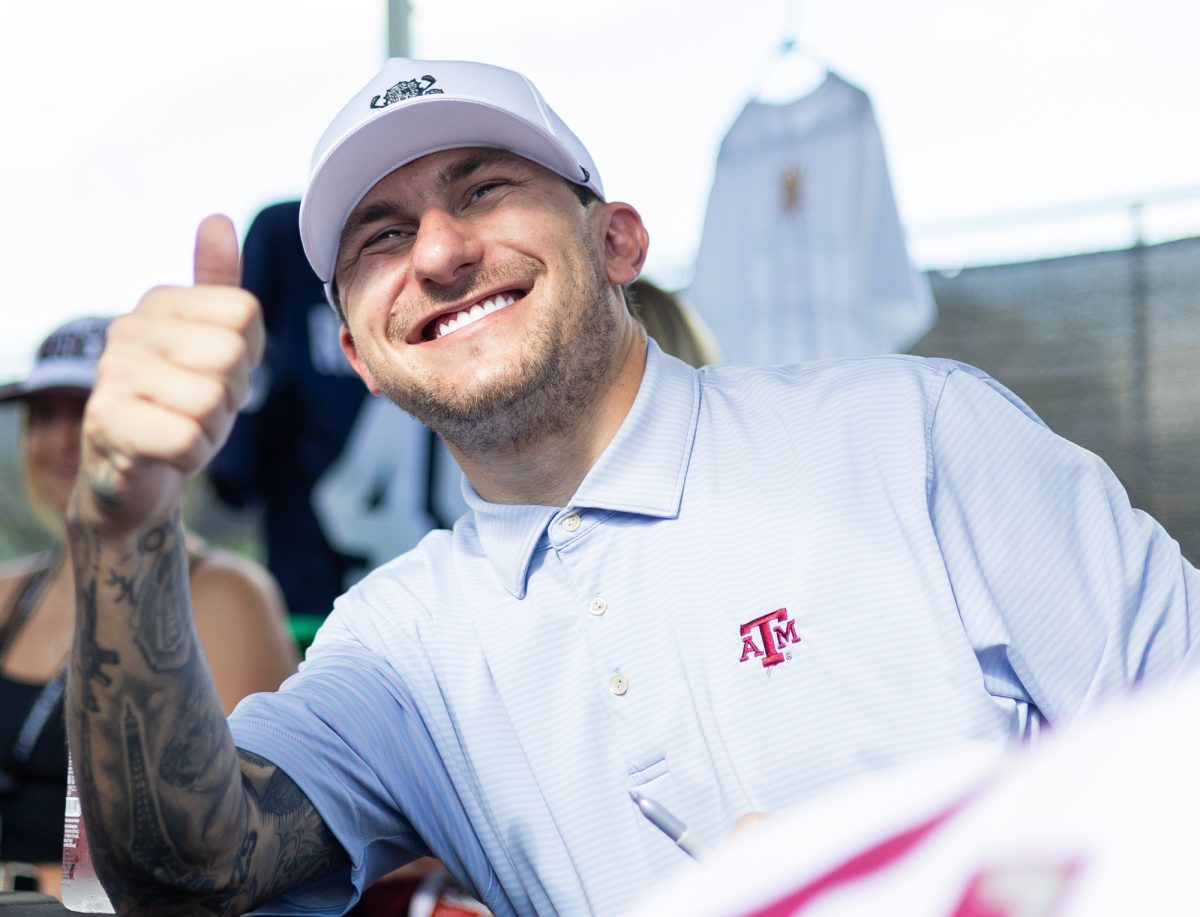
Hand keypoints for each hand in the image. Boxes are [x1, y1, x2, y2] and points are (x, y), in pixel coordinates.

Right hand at [73, 215, 264, 535]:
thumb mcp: (210, 343)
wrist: (131, 475)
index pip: (244, 311)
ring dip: (211, 427)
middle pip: (229, 354)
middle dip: (230, 395)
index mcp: (158, 302)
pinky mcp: (108, 423)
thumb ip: (216, 286)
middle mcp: (128, 329)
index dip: (247, 355)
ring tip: (182, 427)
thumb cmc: (178, 404)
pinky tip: (167, 453)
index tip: (217, 373)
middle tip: (201, 407)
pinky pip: (188, 438)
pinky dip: (191, 455)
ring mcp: (112, 374)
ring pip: (210, 398)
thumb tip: (216, 220)